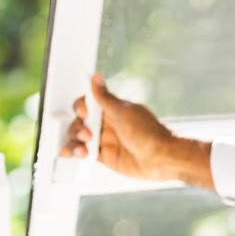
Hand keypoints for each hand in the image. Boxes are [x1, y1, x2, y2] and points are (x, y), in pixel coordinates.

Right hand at [59, 74, 214, 190]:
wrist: (161, 158)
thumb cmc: (147, 133)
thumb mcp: (123, 112)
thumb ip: (105, 98)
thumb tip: (95, 77)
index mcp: (112, 109)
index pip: (88, 103)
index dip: (81, 107)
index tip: (84, 112)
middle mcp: (107, 123)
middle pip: (80, 121)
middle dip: (77, 127)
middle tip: (88, 134)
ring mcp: (105, 140)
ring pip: (78, 137)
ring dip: (74, 141)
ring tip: (83, 150)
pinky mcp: (104, 156)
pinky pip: (83, 152)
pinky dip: (75, 152)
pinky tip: (74, 153)